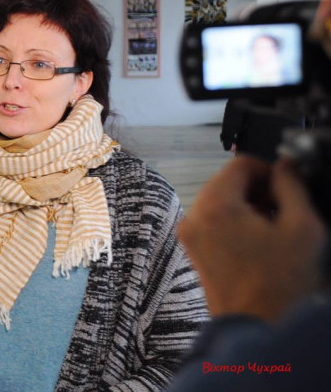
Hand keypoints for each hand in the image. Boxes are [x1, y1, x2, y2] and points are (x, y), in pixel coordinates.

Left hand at [179, 156, 326, 320]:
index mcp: (215, 206)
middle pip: (227, 181)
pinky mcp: (193, 248)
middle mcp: (194, 216)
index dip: (268, 170)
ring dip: (248, 206)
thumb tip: (285, 167)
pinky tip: (258, 242)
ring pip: (220, 200)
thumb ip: (292, 187)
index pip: (240, 164)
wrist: (256, 327)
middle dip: (257, 190)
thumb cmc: (278, 283)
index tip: (286, 187)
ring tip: (272, 230)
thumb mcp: (301, 227)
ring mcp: (190, 233)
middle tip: (282, 210)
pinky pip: (214, 220)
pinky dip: (235, 221)